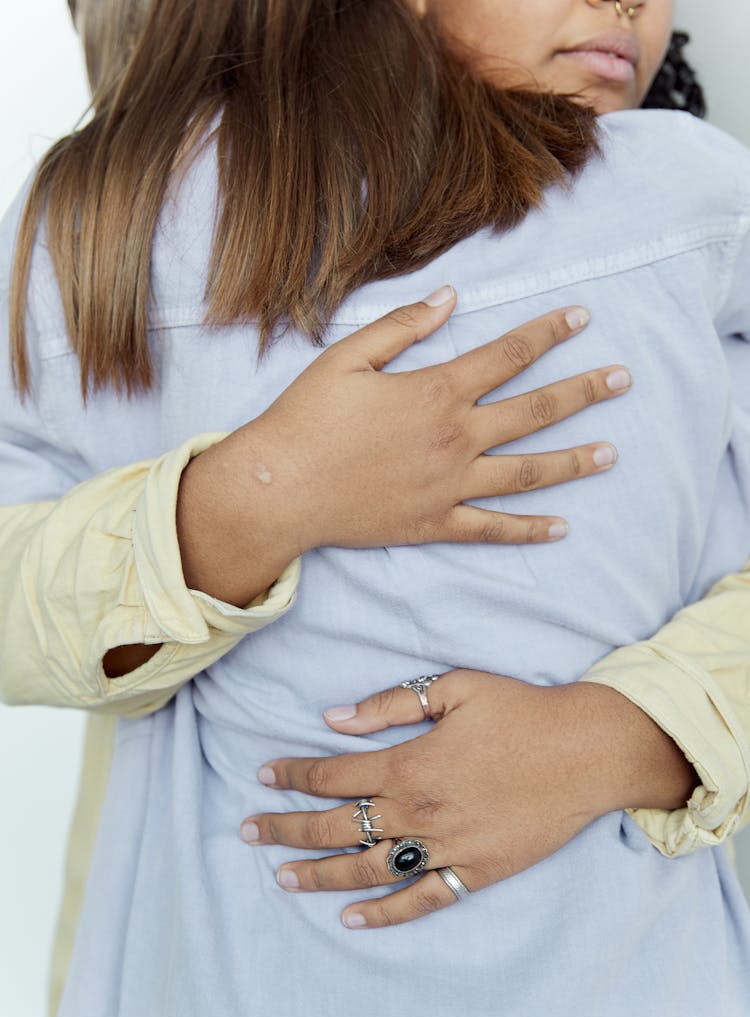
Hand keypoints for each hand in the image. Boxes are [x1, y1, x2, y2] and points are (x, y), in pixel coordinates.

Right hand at [177, 292, 629, 606]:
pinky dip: (528, 529)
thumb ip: (403, 326)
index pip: (507, 355)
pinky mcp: (434, 523)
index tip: (582, 318)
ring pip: (526, 473)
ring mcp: (450, 485)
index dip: (547, 333)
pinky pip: (492, 528)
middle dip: (583, 392)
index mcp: (437, 392)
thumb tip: (451, 300)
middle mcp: (455, 439)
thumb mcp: (347, 357)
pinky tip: (561, 527)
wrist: (280, 487)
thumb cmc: (307, 418)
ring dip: (572, 462)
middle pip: (534, 412)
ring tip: (611, 454)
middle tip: (622, 380)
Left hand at [240, 673, 696, 928]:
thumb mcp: (455, 688)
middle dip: (286, 829)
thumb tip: (333, 718)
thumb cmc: (521, 712)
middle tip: (248, 833)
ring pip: (367, 870)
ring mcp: (445, 848)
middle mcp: (418, 812)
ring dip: (319, 875)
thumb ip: (390, 704)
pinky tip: (352, 919)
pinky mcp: (474, 873)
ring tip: (282, 877)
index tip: (263, 777)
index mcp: (409, 764)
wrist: (586, 752)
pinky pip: (421, 902)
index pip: (333, 775)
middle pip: (336, 827)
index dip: (293, 776)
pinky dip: (384, 914)